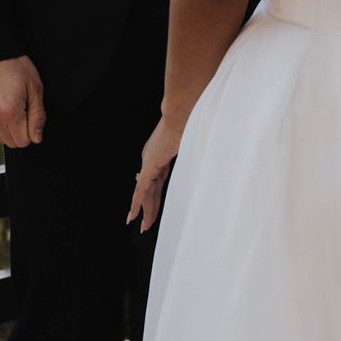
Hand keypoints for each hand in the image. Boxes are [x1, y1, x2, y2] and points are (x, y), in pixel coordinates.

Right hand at [0, 56, 45, 147]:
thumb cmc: (16, 67)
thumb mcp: (35, 88)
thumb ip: (37, 116)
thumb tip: (36, 139)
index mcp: (9, 112)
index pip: (24, 141)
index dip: (30, 128)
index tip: (28, 111)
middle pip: (12, 142)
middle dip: (19, 130)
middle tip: (19, 107)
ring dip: (7, 127)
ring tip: (7, 104)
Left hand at [127, 116, 183, 233]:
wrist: (182, 114)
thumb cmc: (190, 123)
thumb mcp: (192, 142)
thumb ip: (193, 152)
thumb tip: (209, 154)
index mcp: (159, 154)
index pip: (156, 179)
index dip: (154, 193)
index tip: (153, 204)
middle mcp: (151, 159)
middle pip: (150, 190)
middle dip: (148, 208)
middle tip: (146, 224)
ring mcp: (149, 162)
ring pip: (145, 194)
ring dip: (145, 211)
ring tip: (143, 226)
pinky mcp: (149, 166)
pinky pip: (141, 190)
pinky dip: (136, 203)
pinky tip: (132, 215)